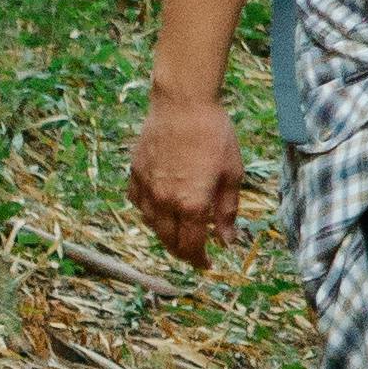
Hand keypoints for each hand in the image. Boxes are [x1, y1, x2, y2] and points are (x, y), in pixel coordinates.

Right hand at [132, 87, 245, 265]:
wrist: (183, 104)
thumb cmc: (214, 135)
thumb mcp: (232, 174)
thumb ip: (228, 211)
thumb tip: (227, 241)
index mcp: (191, 205)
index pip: (191, 247)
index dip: (199, 260)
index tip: (206, 265)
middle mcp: (164, 202)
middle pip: (168, 241)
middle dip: (182, 252)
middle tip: (194, 253)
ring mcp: (146, 188)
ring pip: (150, 224)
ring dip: (165, 234)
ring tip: (178, 232)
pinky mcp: (135, 173)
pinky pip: (137, 202)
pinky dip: (148, 211)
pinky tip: (158, 207)